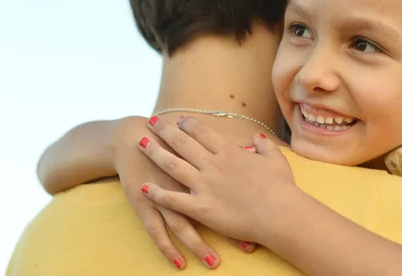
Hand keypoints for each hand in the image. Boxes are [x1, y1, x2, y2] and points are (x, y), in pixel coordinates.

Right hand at [112, 117, 254, 268]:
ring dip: (198, 244)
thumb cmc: (173, 140)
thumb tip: (253, 151)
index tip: (267, 217)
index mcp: (202, 164)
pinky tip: (178, 262)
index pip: (230, 185)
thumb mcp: (199, 141)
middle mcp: (184, 181)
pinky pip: (156, 231)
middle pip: (210, 207)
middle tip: (249, 247)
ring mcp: (163, 194)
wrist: (134, 139)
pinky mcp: (145, 204)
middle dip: (230, 228)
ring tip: (213, 262)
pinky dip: (167, 248)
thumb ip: (227, 149)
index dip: (249, 200)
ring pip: (182, 224)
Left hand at [139, 116, 297, 243]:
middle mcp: (212, 165)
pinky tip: (144, 187)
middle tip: (151, 122)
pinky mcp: (200, 208)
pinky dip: (157, 193)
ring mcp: (204, 185)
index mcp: (229, 152)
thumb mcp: (276, 159)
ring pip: (172, 165)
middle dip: (165, 131)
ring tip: (140, 143)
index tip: (178, 119)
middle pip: (182, 143)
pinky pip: (173, 199)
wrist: (280, 213)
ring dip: (155, 153)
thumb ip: (264, 145)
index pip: (203, 132)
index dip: (188, 124)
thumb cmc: (281, 187)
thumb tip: (258, 136)